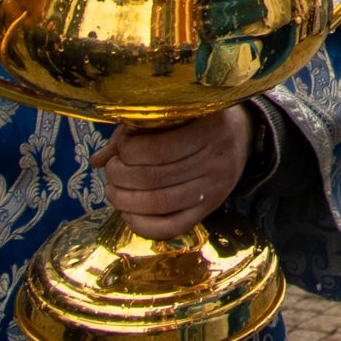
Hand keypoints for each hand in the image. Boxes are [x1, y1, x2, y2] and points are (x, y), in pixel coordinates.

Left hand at [91, 106, 253, 239]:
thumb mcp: (176, 113)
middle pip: (154, 179)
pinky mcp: (210, 209)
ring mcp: (216, 189)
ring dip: (125, 200)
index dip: (128, 151)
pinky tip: (127, 212)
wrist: (242, 136)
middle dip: (120, 176)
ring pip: (159, 204)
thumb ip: (137, 131)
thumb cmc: (199, 119)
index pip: (157, 150)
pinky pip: (171, 227)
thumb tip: (98, 159)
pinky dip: (142, 225)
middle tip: (111, 171)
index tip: (121, 147)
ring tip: (113, 189)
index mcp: (211, 128)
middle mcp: (217, 160)